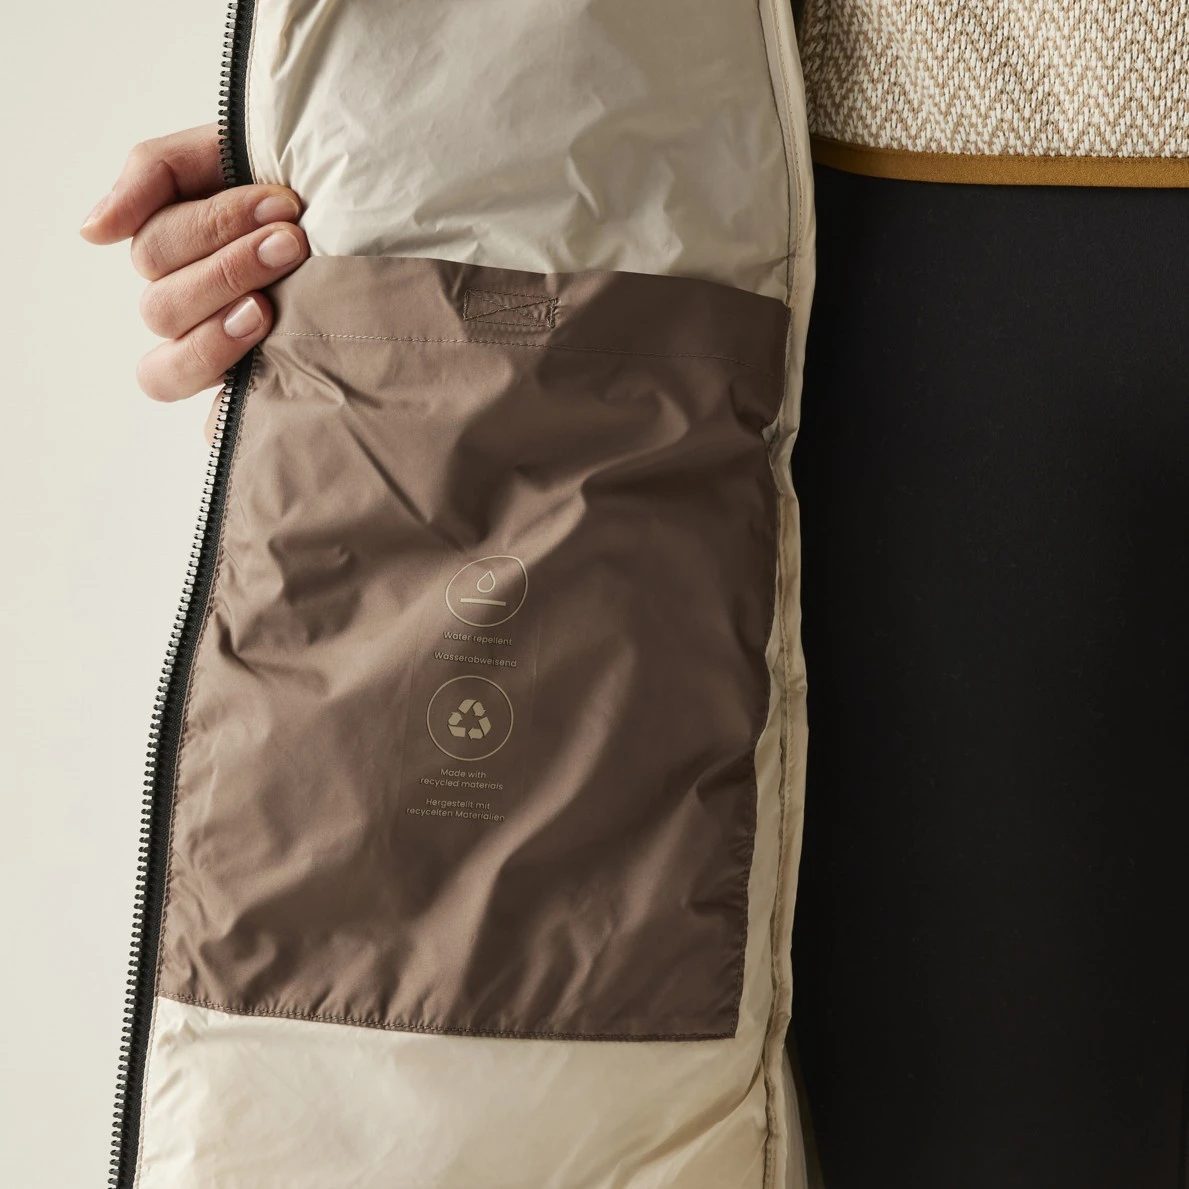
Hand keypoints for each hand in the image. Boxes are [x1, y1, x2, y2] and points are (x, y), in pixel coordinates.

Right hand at [81, 123, 307, 405]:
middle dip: (228, 269)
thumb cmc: (306, 195)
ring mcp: (215, 359)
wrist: (381, 233)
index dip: (213, 228)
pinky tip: (262, 388)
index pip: (155, 250)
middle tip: (292, 245)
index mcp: (177, 254)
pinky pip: (212, 423)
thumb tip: (92, 231)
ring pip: (167, 368)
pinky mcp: (250, 399)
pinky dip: (223, 414)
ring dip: (216, 334)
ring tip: (269, 309)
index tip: (284, 206)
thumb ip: (157, 173)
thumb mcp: (233, 155)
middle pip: (162, 307)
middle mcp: (188, 311)